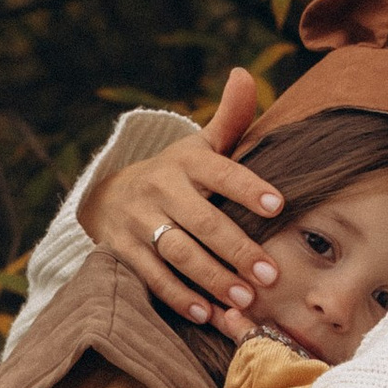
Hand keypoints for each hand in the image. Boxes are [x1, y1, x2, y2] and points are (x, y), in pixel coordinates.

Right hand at [79, 67, 281, 333]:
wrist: (109, 195)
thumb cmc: (176, 174)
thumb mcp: (199, 146)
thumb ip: (229, 119)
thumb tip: (244, 74)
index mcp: (187, 161)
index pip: (222, 172)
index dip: (248, 188)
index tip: (278, 206)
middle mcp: (160, 188)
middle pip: (202, 221)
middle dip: (237, 249)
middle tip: (270, 274)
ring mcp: (138, 220)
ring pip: (178, 252)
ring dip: (212, 279)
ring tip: (243, 299)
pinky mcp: (122, 249)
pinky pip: (153, 277)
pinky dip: (179, 297)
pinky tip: (206, 313)